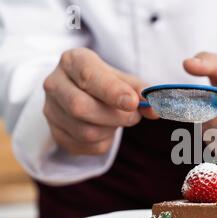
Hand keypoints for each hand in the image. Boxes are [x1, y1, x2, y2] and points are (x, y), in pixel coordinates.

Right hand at [43, 48, 157, 154]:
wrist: (82, 94)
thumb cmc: (106, 83)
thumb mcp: (124, 80)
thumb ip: (141, 92)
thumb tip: (155, 109)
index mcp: (73, 61)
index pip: (88, 76)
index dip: (112, 91)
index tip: (132, 103)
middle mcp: (55, 83)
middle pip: (81, 107)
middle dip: (115, 116)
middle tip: (134, 116)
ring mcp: (51, 110)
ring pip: (85, 131)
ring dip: (111, 129)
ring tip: (118, 120)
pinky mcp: (55, 133)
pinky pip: (85, 146)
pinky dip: (104, 141)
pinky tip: (106, 129)